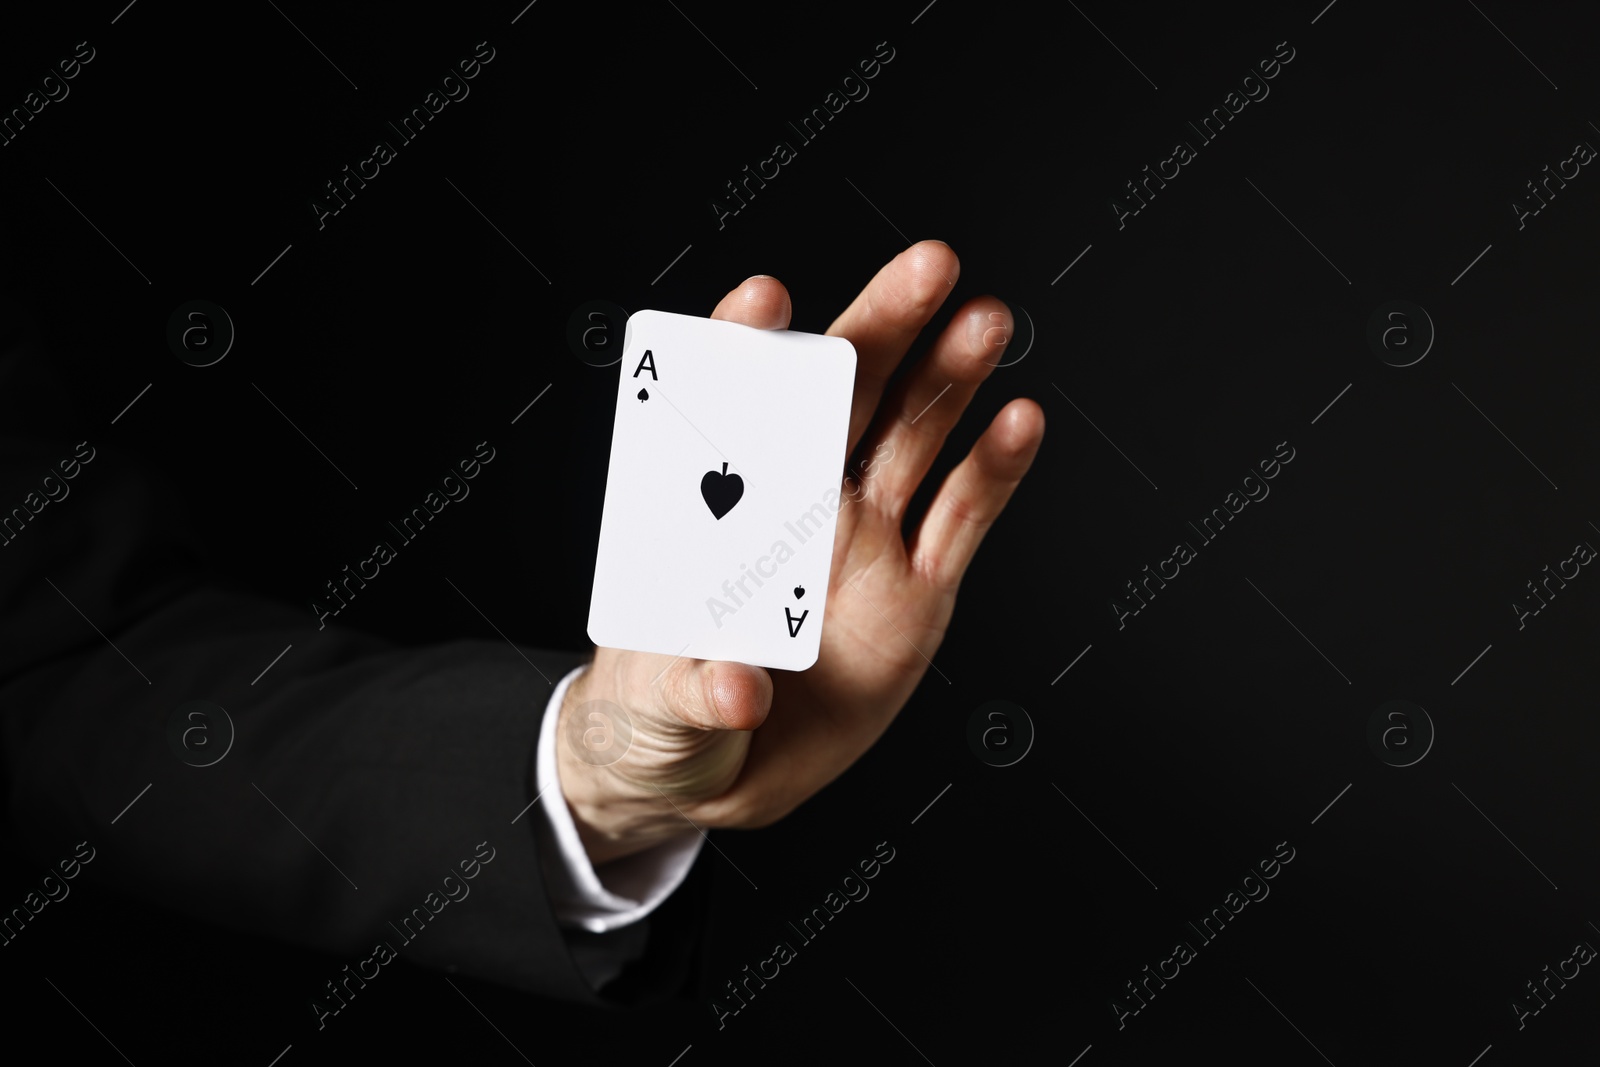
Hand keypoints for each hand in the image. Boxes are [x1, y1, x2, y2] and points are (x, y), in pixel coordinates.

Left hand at [557, 241, 1044, 864]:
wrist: (714, 771)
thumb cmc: (658, 714)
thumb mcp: (654, 710)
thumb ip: (693, 691)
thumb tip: (739, 684)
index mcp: (712, 512)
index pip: (723, 411)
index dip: (743, 350)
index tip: (764, 301)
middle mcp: (793, 509)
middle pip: (841, 398)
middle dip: (880, 328)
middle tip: (926, 267)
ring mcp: (861, 544)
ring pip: (912, 440)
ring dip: (948, 377)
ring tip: (984, 320)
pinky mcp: (917, 594)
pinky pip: (961, 522)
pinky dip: (992, 471)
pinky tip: (1019, 420)